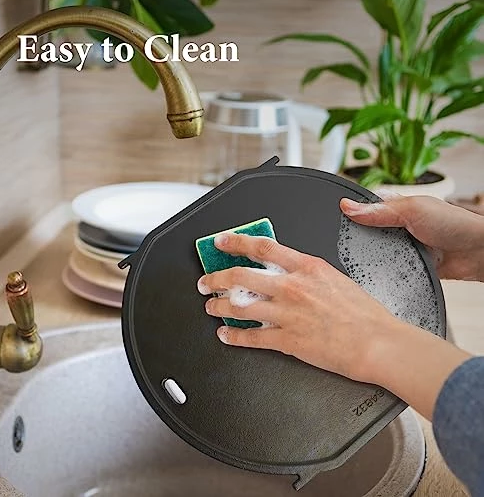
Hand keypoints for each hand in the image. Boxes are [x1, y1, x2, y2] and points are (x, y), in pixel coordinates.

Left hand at [198, 233, 407, 382]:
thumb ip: (306, 272)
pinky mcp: (288, 340)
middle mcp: (292, 288)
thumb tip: (285, 268)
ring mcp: (287, 314)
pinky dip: (234, 336)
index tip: (222, 242)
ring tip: (211, 307)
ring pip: (240, 307)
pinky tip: (226, 335)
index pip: (263, 248)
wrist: (377, 342)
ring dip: (220, 307)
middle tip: (206, 282)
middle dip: (217, 279)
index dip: (237, 243)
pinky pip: (252, 338)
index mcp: (307, 268)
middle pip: (242, 277)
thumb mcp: (334, 277)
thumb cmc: (363, 313)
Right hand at [340, 191, 483, 281]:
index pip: (364, 208)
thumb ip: (380, 211)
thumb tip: (347, 206)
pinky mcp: (406, 265)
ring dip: (369, 257)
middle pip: (365, 233)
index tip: (334, 223)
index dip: (349, 215)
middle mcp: (396, 226)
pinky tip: (375, 272)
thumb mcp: (412, 210)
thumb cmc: (454, 224)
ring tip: (359, 261)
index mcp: (395, 207)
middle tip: (346, 246)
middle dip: (356, 239)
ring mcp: (400, 247)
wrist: (477, 254)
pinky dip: (381, 271)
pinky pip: (386, 269)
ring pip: (373, 252)